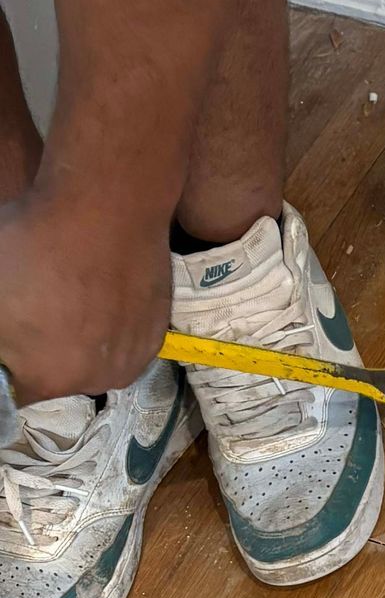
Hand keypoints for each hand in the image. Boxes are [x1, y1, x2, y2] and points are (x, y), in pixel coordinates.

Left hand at [0, 191, 168, 402]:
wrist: (108, 205)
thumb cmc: (35, 245)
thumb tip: (8, 344)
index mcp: (49, 377)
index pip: (12, 392)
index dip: (6, 362)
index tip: (8, 335)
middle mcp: (98, 378)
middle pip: (56, 377)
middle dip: (40, 352)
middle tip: (33, 310)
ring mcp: (133, 355)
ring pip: (93, 360)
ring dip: (78, 339)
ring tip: (68, 297)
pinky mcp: (156, 330)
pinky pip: (123, 341)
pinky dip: (109, 325)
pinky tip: (97, 292)